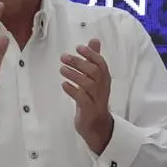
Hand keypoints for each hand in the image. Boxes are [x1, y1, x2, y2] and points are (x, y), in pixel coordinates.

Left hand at [60, 39, 113, 154]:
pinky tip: (64, 85)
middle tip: (63, 57)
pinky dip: (73, 90)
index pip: (101, 63)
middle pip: (94, 72)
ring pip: (88, 84)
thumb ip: (94, 59)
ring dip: (74, 75)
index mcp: (105, 79)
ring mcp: (97, 99)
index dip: (90, 54)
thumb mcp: (94, 78)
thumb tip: (94, 40)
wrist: (96, 125)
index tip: (78, 48)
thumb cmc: (93, 98)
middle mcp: (103, 88)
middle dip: (79, 62)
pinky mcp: (89, 110)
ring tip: (61, 69)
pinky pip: (82, 98)